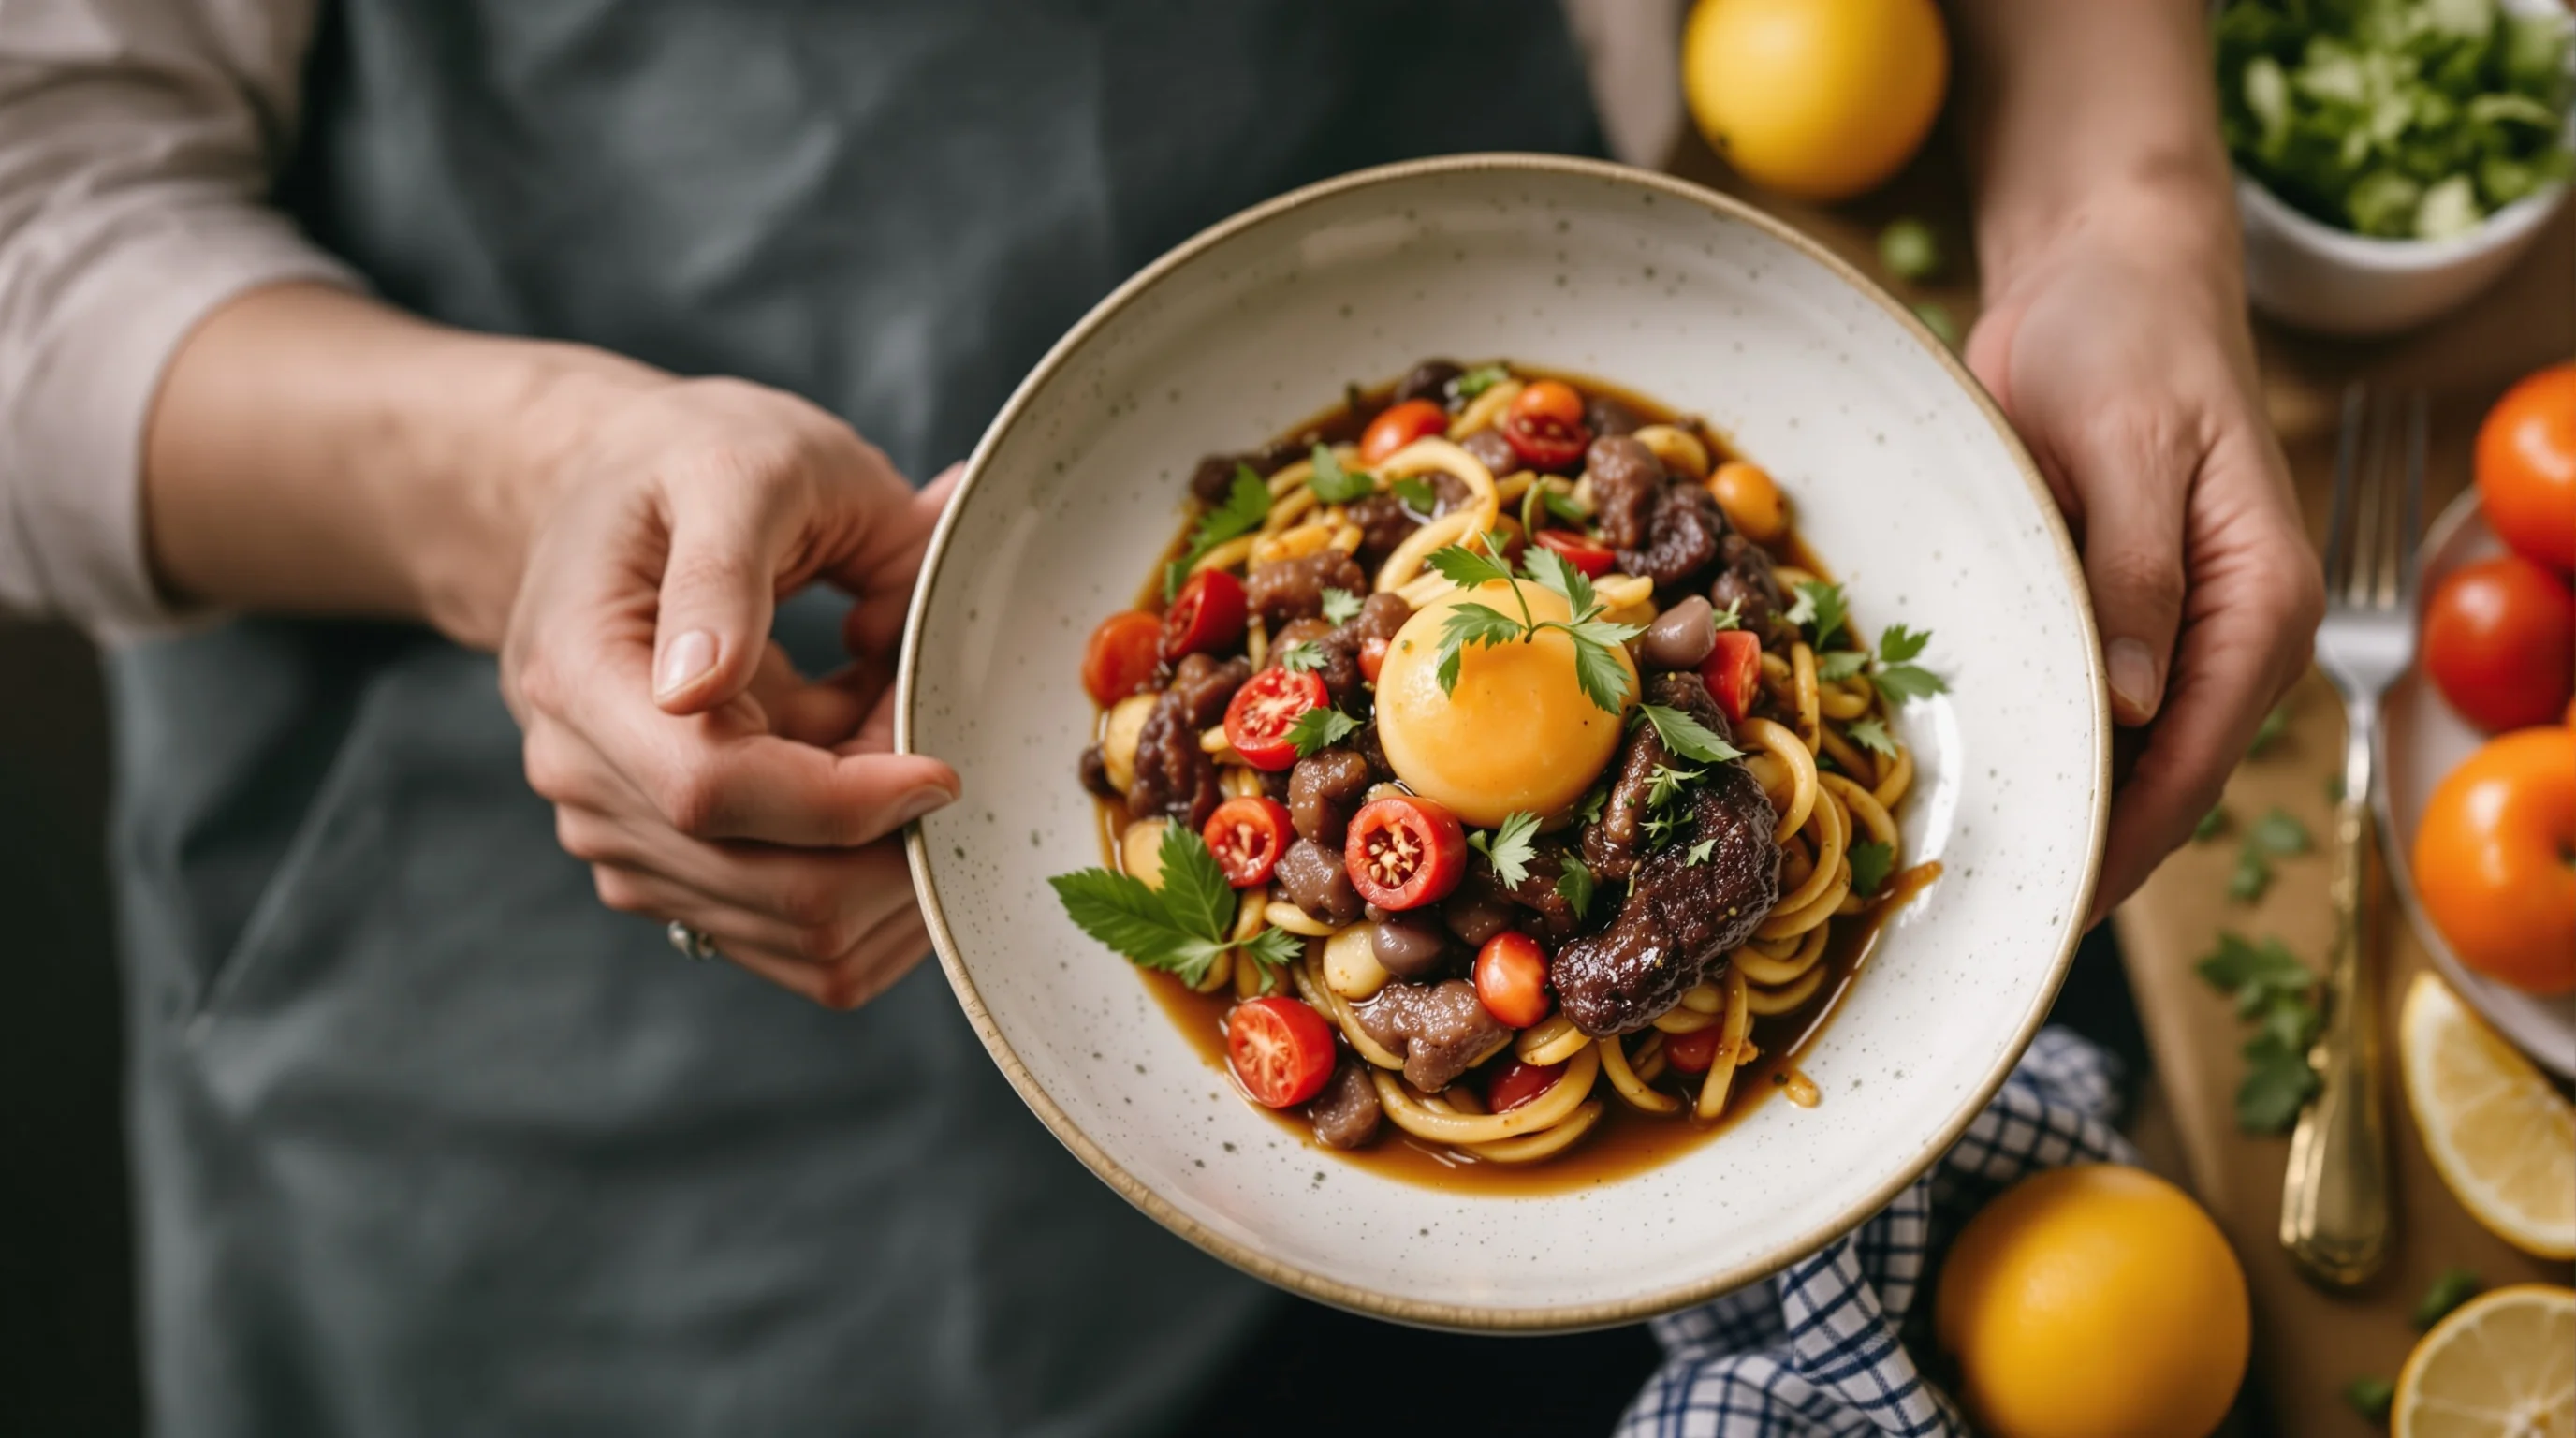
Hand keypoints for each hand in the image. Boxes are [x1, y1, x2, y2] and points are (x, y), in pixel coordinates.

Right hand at [499, 375, 960, 1006]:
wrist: (619, 497)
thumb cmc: (690, 466)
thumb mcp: (731, 467)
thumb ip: (724, 567)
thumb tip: (702, 683)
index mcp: (582, 679)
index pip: (715, 793)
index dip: (850, 801)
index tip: (943, 766)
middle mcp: (586, 782)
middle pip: (777, 891)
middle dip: (893, 836)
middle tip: (932, 731)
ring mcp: (626, 841)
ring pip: (806, 932)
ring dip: (892, 859)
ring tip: (893, 734)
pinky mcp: (674, 875)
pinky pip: (804, 936)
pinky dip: (872, 878)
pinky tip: (873, 779)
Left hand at [1967, 204, 2323, 921]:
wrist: (2102, 273)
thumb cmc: (2130, 339)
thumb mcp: (2134, 444)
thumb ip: (2135, 569)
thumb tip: (2135, 700)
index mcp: (2261, 605)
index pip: (2195, 760)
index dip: (2124, 842)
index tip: (2056, 907)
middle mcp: (2221, 636)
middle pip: (2155, 779)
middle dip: (2078, 850)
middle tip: (1982, 922)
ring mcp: (2159, 631)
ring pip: (2109, 755)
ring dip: (2044, 808)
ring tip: (1955, 885)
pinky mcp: (2098, 612)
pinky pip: (2065, 702)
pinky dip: (2021, 744)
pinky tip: (1954, 787)